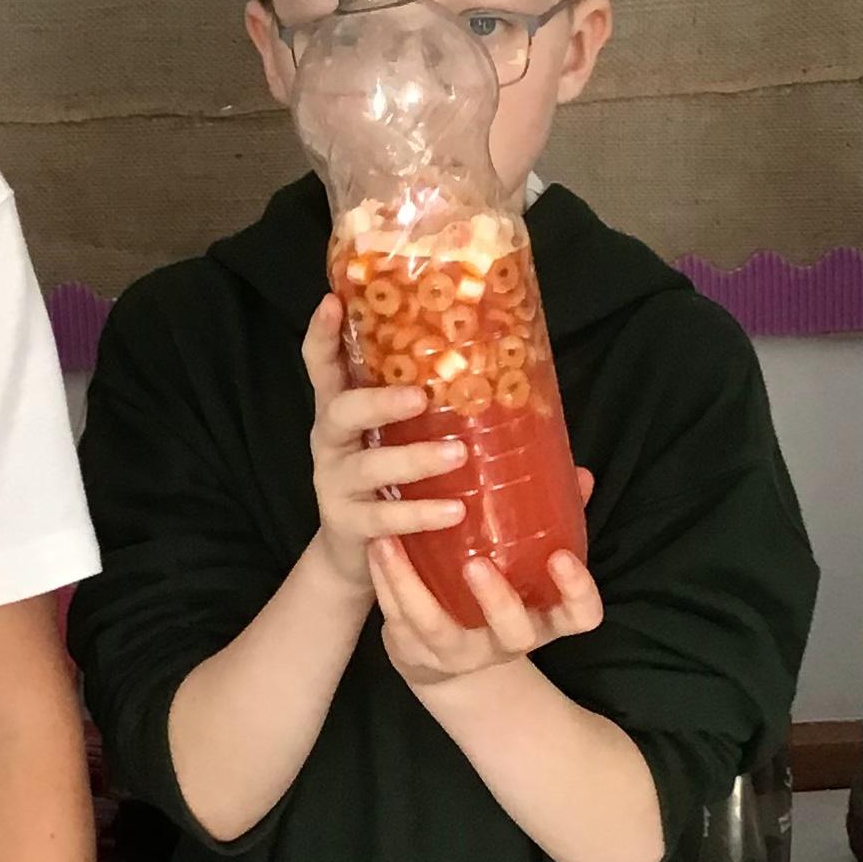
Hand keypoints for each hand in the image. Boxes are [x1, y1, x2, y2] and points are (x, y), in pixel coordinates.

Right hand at [302, 298, 466, 593]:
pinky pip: (383, 518)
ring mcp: (335, 484)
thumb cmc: (395, 482)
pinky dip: (419, 514)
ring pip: (368, 466)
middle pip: (341, 411)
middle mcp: (332, 442)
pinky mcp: (349, 525)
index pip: (323, 366)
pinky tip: (453, 512)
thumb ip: (451, 418)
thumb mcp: (407, 441)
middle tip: (420, 395)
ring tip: (457, 454)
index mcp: (345, 410)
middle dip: (378, 401)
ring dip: (414, 459)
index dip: (321, 335)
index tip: (332, 303)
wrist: (360, 558)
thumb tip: (541, 398)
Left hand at [369, 526, 601, 688]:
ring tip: (391, 539)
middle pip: (514, 632)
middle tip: (476, 562)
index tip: (561, 556)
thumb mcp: (525, 566)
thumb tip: (579, 473)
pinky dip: (386, 582)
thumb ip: (552, 522)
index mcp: (544, 619)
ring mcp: (459, 653)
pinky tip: (377, 546)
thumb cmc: (494, 595)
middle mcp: (506, 642)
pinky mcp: (417, 652)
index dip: (576, 592)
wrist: (441, 656)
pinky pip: (398, 621)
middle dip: (496, 600)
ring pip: (436, 627)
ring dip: (410, 584)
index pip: (580, 616)